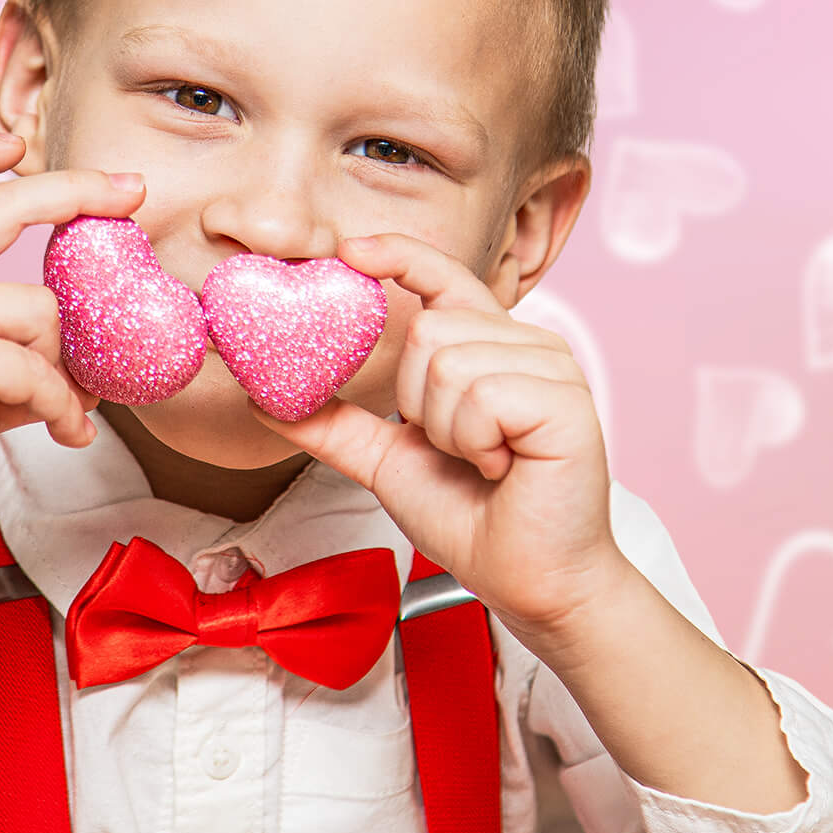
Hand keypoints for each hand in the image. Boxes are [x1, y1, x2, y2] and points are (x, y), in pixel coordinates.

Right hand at [0, 127, 142, 563]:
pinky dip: (63, 408)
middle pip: (5, 203)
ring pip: (42, 312)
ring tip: (63, 411)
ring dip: (66, 368)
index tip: (14, 145)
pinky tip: (64, 434)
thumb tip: (82, 366)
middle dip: (78, 188)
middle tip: (132, 191)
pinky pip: (41, 372)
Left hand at [251, 232, 628, 645]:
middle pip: (428, 328)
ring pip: (448, 361)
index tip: (351, 252)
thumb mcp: (386, 460)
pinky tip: (502, 466)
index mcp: (489, 346)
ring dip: (446, 430)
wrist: (526, 580)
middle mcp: (526, 343)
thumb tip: (265, 399)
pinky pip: (482, 395)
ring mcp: (553, 366)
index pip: (444, 275)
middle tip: (454, 448)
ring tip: (482, 460)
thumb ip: (333, 424)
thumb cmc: (471, 517)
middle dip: (417, 402)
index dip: (398, 254)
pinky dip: (474, 442)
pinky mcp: (566, 399)